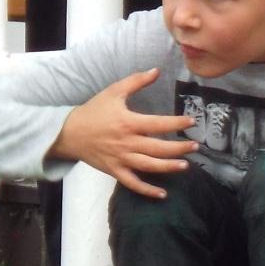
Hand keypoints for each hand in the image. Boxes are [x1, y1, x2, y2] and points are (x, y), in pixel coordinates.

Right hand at [51, 68, 195, 199]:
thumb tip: (157, 70)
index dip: (176, 123)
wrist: (69, 133)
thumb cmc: (93, 111)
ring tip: (185, 166)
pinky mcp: (115, 171)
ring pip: (149, 167)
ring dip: (168, 168)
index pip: (157, 124)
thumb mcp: (113, 92)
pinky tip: (162, 194)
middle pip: (157, 148)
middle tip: (196, 146)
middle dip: (179, 148)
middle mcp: (127, 143)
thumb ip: (136, 81)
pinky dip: (147, 190)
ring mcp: (121, 159)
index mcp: (128, 122)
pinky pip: (133, 183)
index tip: (191, 121)